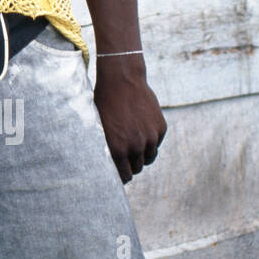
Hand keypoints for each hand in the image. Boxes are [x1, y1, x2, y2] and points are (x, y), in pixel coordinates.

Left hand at [94, 58, 166, 182]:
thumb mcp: (98, 127)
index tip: (120, 176)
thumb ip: (104, 147)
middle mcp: (135, 146)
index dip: (122, 177)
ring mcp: (150, 138)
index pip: (124, 176)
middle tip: (126, 160)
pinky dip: (150, 141)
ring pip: (149, 158)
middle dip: (131, 166)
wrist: (122, 81)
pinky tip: (140, 131)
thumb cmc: (103, 103)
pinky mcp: (160, 128)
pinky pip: (156, 144)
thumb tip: (106, 165)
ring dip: (142, 155)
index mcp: (117, 149)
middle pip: (137, 168)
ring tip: (133, 147)